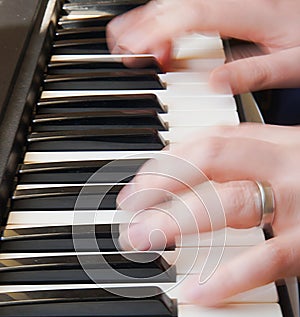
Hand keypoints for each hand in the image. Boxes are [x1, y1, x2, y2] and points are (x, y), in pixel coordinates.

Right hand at [107, 0, 299, 93]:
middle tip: (119, 49)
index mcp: (253, 13)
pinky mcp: (228, 6)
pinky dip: (167, 23)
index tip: (136, 50)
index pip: (194, 16)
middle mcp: (236, 0)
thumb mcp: (289, 65)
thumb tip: (213, 83)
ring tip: (127, 45)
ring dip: (150, 22)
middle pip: (179, 4)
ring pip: (180, 3)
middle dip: (143, 25)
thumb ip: (252, 73)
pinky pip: (189, 9)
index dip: (160, 31)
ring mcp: (230, 1)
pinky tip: (159, 43)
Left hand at [117, 124, 299, 305]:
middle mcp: (285, 164)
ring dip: (173, 221)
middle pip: (209, 159)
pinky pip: (264, 260)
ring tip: (141, 240)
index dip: (169, 158)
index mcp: (280, 145)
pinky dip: (226, 278)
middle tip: (129, 208)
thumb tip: (198, 179)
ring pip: (226, 202)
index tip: (142, 180)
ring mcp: (297, 201)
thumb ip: (255, 167)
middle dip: (159, 182)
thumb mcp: (294, 167)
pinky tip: (196, 292)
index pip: (214, 138)